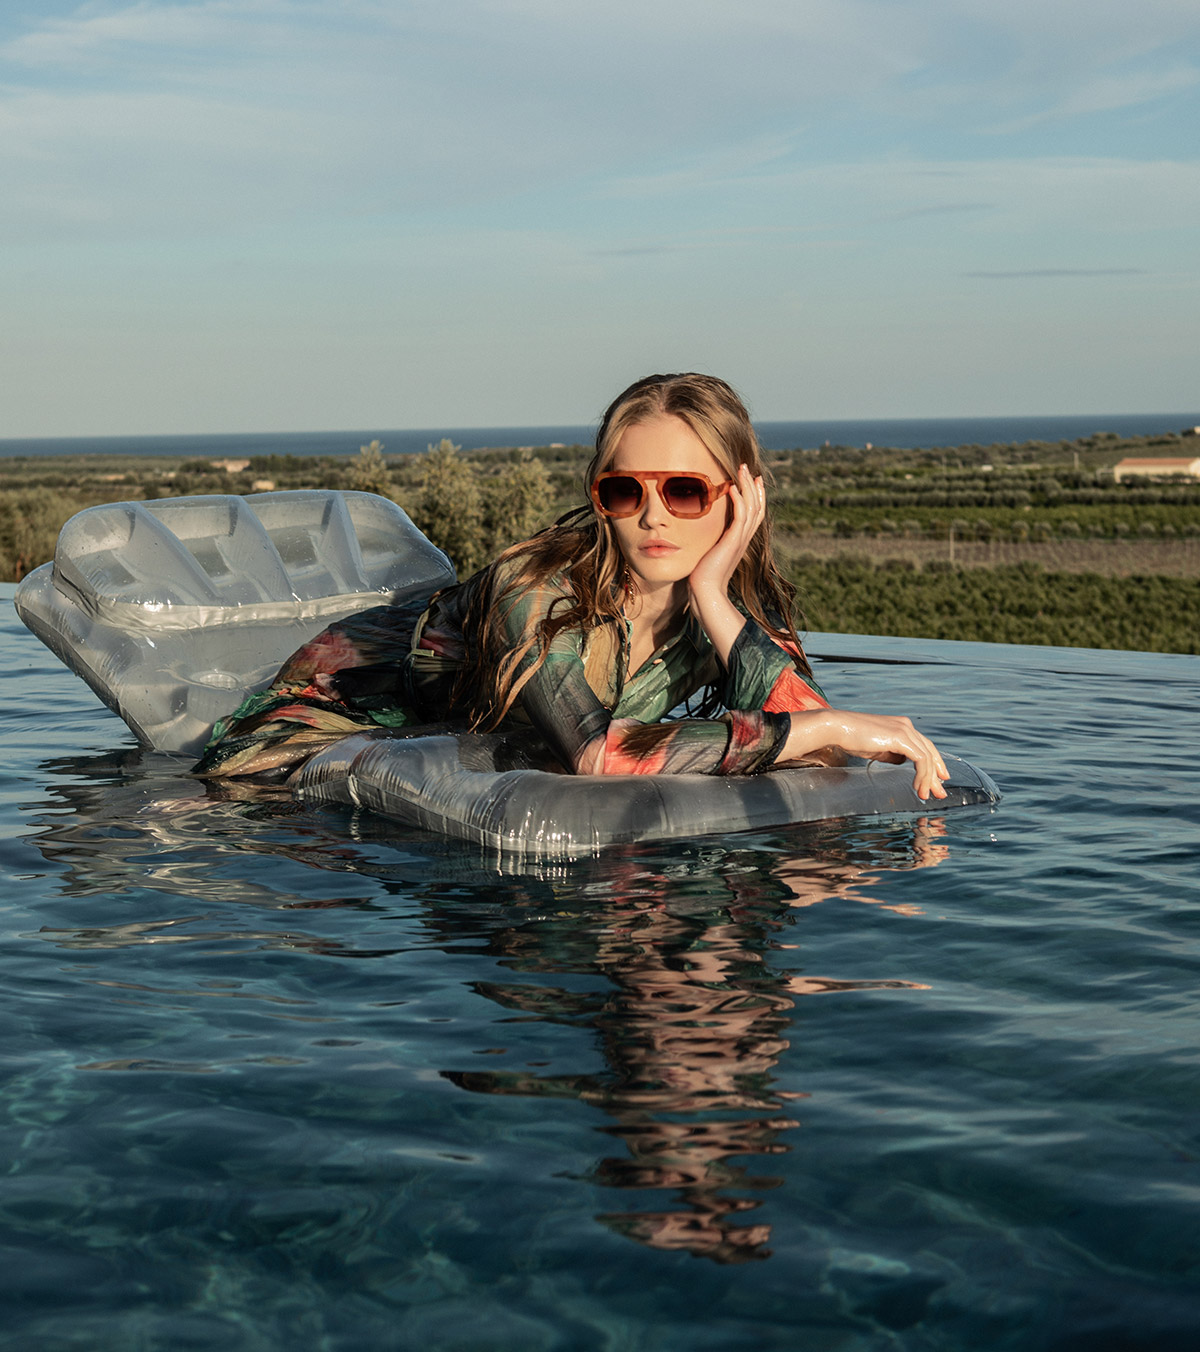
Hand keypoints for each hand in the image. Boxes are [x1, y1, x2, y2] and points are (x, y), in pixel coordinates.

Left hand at [687, 463, 764, 600]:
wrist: (705, 592)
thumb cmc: (703, 577)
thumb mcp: (709, 554)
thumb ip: (711, 543)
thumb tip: (702, 536)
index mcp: (740, 541)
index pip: (754, 514)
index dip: (756, 496)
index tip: (753, 480)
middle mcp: (743, 539)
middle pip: (757, 507)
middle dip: (753, 486)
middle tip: (748, 468)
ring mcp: (740, 540)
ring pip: (752, 507)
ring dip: (747, 486)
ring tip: (742, 470)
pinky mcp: (732, 542)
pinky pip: (741, 516)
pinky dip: (738, 500)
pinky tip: (732, 487)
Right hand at [779, 708, 949, 800]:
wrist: (837, 728)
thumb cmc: (851, 739)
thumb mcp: (877, 748)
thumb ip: (892, 754)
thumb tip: (902, 762)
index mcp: (901, 726)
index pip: (924, 746)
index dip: (933, 764)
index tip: (937, 781)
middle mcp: (906, 725)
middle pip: (929, 752)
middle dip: (936, 775)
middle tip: (940, 793)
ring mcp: (905, 729)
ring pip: (926, 757)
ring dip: (928, 779)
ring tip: (927, 796)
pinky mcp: (901, 737)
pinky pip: (920, 759)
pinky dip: (922, 775)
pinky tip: (918, 788)